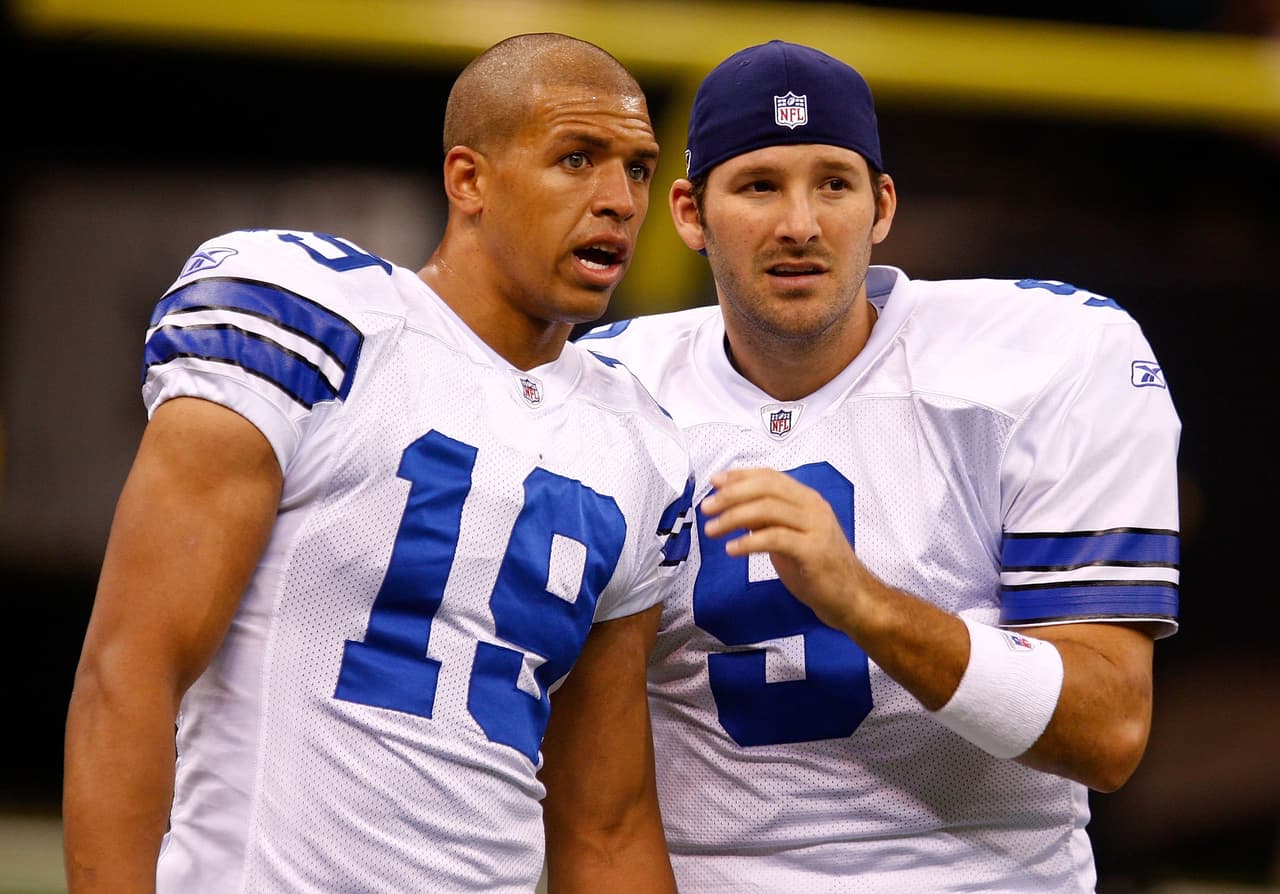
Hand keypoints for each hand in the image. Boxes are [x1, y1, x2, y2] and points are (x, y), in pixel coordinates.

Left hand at [701, 467, 866, 630]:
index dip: (740, 476)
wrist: (851, 598)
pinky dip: (749, 541)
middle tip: (707, 507)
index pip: (770, 476)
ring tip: (712, 530)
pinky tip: (732, 549)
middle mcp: (813, 507)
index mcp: (807, 500)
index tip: (715, 482)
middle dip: (731, 494)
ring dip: (734, 517)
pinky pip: (776, 538)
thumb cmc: (818, 568)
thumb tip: (735, 507)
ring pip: (768, 509)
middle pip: (766, 488)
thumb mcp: (789, 537)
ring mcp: (816, 527)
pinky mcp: (814, 551)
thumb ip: (768, 520)